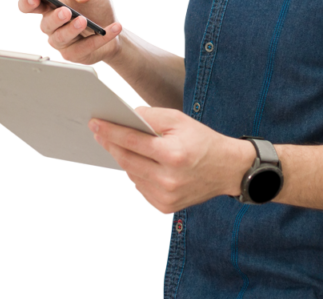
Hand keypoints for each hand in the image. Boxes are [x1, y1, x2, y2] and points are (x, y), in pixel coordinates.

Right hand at [17, 0, 122, 66]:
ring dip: (72, 29)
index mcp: (49, 6)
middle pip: (45, 24)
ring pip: (60, 38)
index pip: (27, 5)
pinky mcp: (73, 55)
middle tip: (66, 11)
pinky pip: (83, 48)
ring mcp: (60, 42)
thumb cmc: (95, 5)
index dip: (26, 2)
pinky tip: (114, 28)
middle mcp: (51, 25)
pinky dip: (100, 39)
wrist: (113, 24)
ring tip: (84, 21)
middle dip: (55, 18)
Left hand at [89, 106, 253, 214]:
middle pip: (127, 160)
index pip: (133, 141)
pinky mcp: (165, 207)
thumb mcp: (180, 120)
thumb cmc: (201, 140)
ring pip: (131, 174)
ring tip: (116, 144)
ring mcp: (166, 197)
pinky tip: (138, 162)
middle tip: (98, 131)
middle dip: (111, 144)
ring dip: (122, 158)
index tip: (95, 123)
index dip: (111, 131)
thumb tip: (126, 115)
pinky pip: (140, 187)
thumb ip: (151, 116)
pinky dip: (135, 173)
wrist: (226, 170)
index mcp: (174, 154)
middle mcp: (169, 179)